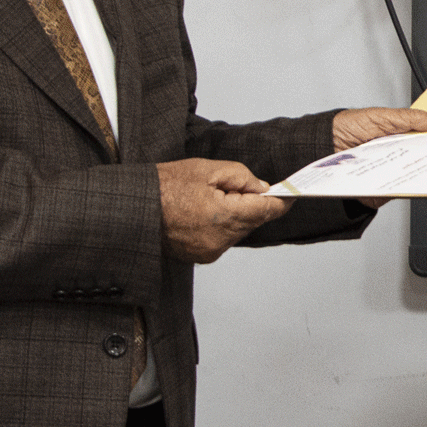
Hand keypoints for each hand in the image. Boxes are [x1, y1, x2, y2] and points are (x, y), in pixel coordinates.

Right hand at [156, 158, 288, 263]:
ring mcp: (211, 251)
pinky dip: (220, 226)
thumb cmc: (164, 186)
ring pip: (238, 230)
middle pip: (253, 220)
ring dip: (233, 215)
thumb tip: (261, 188)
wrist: (135, 209)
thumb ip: (241, 177)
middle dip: (248, 203)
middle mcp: (221, 240)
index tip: (291, 194)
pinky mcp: (202, 257)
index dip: (282, 200)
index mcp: (224, 216)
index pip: (267, 210)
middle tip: (226, 187)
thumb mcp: (206, 169)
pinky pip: (223, 239)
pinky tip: (200, 213)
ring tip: (206, 199)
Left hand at [330, 107, 426, 207]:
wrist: (321, 147)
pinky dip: (410, 185)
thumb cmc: (347, 128)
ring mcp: (393, 172)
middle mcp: (399, 154)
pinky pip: (401, 189)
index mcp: (401, 134)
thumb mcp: (381, 116)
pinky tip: (417, 177)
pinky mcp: (385, 189)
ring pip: (417, 175)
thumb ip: (410, 119)